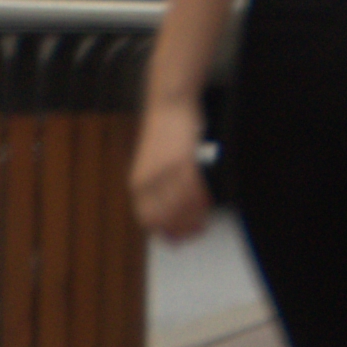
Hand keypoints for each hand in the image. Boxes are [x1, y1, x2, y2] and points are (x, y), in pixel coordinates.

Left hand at [130, 99, 214, 243]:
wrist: (168, 105)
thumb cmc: (163, 134)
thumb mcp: (152, 165)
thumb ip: (156, 189)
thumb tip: (169, 214)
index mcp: (137, 184)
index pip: (148, 220)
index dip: (164, 234)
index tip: (178, 241)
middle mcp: (148, 181)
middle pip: (166, 217)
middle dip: (182, 230)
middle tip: (197, 233)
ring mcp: (166, 172)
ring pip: (182, 206)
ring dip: (195, 219)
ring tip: (205, 223)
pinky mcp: (183, 162)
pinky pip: (195, 189)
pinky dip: (203, 200)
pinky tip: (209, 204)